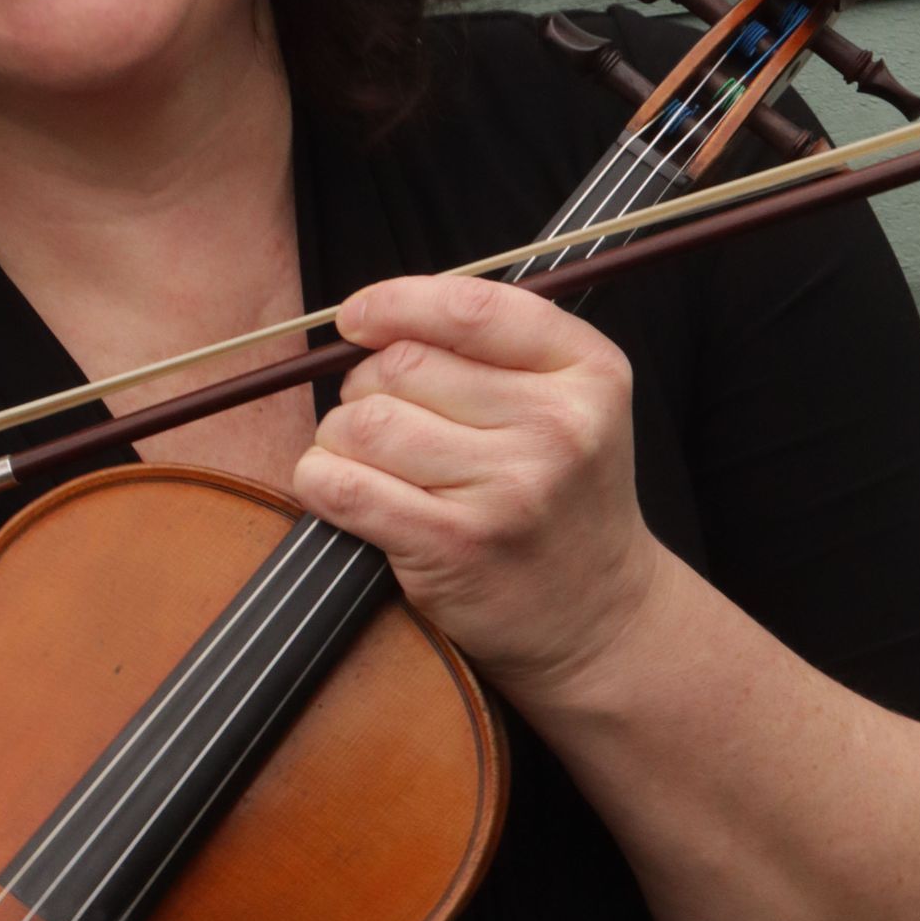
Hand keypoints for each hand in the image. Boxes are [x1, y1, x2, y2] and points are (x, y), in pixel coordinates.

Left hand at [294, 270, 661, 698]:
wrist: (598, 617)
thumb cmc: (563, 500)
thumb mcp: (570, 405)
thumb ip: (493, 349)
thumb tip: (371, 319)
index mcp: (588, 371)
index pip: (468, 307)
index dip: (393, 304)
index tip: (357, 318)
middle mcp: (555, 425)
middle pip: (402, 365)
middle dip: (367, 386)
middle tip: (382, 421)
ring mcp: (507, 487)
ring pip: (365, 423)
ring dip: (341, 438)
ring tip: (370, 463)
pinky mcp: (454, 543)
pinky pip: (345, 486)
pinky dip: (321, 481)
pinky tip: (341, 490)